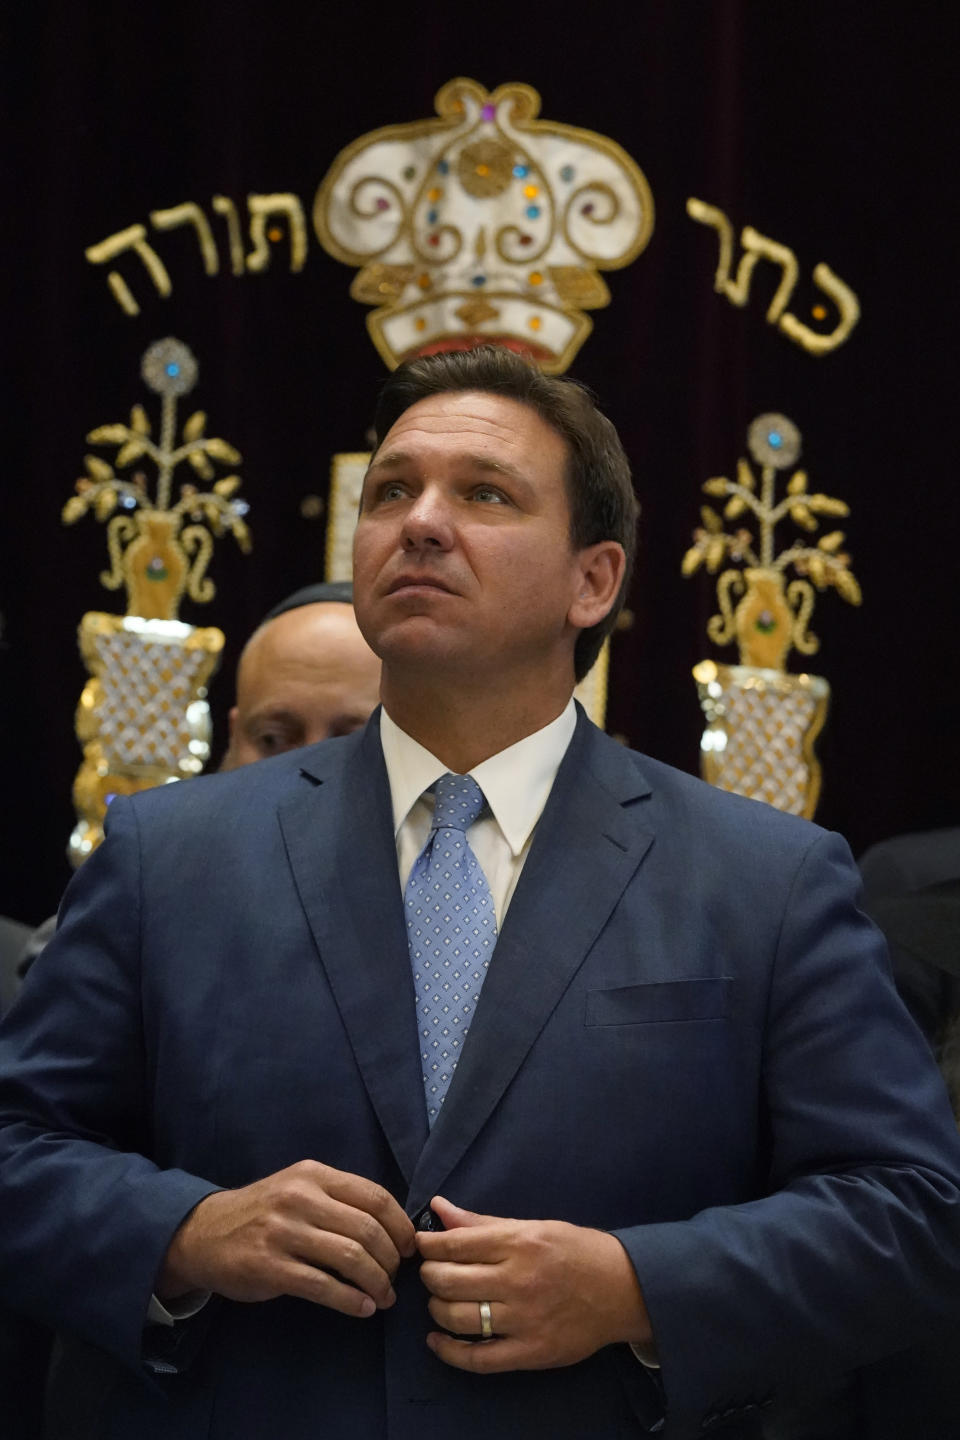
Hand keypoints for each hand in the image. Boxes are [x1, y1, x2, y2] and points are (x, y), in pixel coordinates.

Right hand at [158, 1160, 415, 1317]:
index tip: (410, 1248)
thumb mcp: (299, 1189)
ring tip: (383, 1297)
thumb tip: (393, 1228)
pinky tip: (362, 1308)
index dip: (400, 1225)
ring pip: (350, 1257)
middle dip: (391, 1259)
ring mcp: (283, 1232)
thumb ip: (339, 1200)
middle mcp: (300, 1198)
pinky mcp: (270, 1267)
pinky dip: (350, 1300)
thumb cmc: (263, 1213)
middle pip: (367, 1229)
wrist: (203, 1233)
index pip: (374, 1196)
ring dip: (377, 1283)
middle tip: (396, 1278)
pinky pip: (323, 1286)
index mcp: (314, 1175)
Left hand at [417, 1195, 653, 1371]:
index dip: (429, 1245)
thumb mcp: (532, 1226)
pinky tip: (437, 1340)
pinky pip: (478, 1359)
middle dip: (429, 1276)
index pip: (455, 1244)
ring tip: (439, 1300)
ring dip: (436, 1308)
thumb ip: (482, 1222)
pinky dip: (449, 1352)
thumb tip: (439, 1208)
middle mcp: (518, 1280)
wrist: (621, 1289)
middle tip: (430, 1273)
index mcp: (519, 1242)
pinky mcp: (530, 1352)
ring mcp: (524, 1319)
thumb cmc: (574, 1250)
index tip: (422, 1245)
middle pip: (450, 1281)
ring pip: (458, 1318)